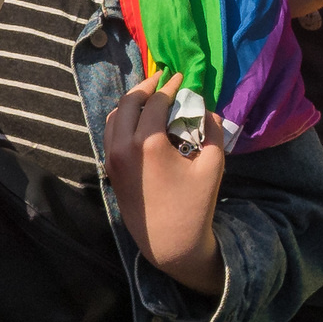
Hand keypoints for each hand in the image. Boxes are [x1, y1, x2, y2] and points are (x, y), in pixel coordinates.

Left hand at [104, 70, 225, 292]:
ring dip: (130, 102)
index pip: (155, 102)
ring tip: (147, 95)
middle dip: (146, 87)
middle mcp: (123, 146)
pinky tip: (137, 119)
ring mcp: (113, 159)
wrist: (169, 244)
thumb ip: (212, 133)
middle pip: (128, 103)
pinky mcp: (111, 170)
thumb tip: (208, 112)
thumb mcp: (212, 166)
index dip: (170, 86)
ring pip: (113, 117)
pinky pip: (110, 134)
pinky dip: (121, 120)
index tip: (181, 77)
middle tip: (162, 78)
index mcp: (148, 143)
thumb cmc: (194, 206)